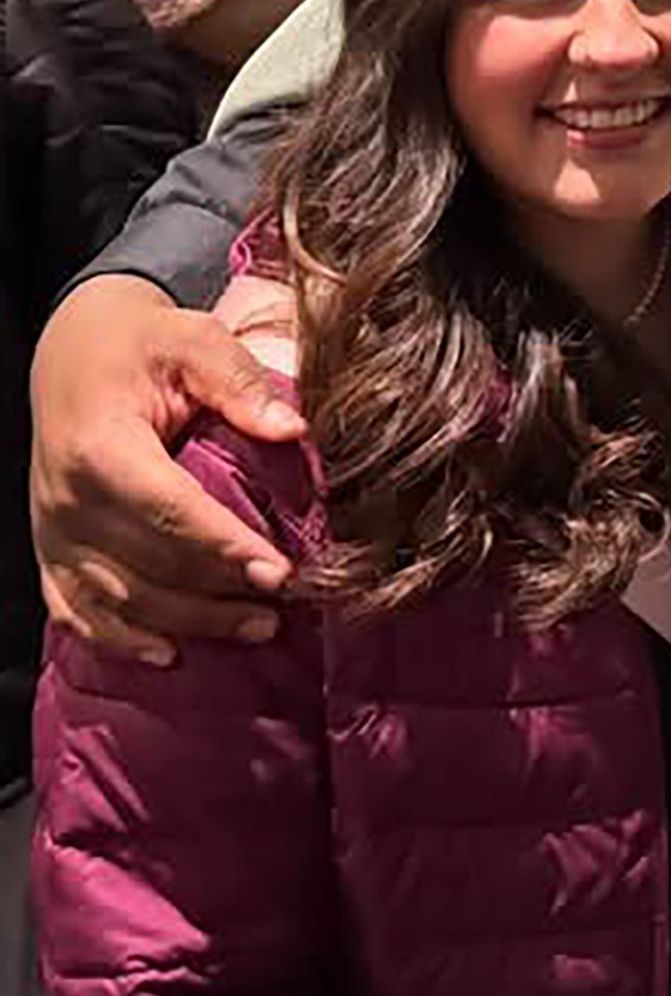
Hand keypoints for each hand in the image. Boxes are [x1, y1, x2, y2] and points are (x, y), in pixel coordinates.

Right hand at [31, 275, 306, 664]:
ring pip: (120, 599)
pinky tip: (167, 655)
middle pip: (148, 566)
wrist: (73, 352)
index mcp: (101, 448)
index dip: (224, 545)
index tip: (280, 571)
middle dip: (219, 593)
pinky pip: (76, 609)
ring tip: (257, 629)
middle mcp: (67, 500)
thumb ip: (239, 382)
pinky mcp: (52, 549)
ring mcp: (53, 532)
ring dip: (188, 623)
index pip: (168, 510)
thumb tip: (293, 429)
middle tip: (286, 606)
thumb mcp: (193, 340)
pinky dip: (118, 639)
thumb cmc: (142, 346)